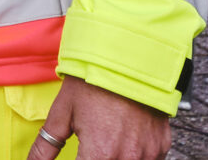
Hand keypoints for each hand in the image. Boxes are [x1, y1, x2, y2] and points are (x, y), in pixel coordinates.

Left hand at [27, 76, 170, 159]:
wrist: (128, 59)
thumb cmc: (93, 81)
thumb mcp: (62, 112)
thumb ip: (46, 145)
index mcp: (100, 154)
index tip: (76, 155)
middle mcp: (126, 158)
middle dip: (95, 157)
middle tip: (91, 144)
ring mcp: (148, 153)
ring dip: (114, 157)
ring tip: (107, 138)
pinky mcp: (161, 145)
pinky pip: (149, 159)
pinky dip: (135, 154)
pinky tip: (124, 139)